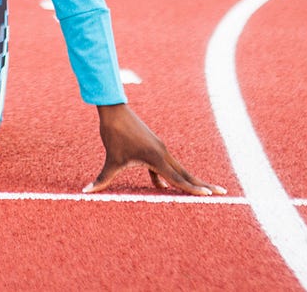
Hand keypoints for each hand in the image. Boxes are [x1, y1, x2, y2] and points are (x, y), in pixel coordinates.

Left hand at [82, 103, 226, 195]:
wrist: (115, 110)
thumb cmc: (114, 134)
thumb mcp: (111, 160)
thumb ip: (102, 179)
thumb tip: (86, 191)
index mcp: (156, 158)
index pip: (178, 178)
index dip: (192, 189)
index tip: (208, 196)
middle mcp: (163, 153)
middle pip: (185, 173)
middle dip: (202, 185)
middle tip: (221, 193)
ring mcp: (160, 149)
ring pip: (177, 169)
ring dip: (189, 180)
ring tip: (205, 191)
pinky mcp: (154, 146)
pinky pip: (165, 165)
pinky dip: (167, 176)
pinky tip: (162, 187)